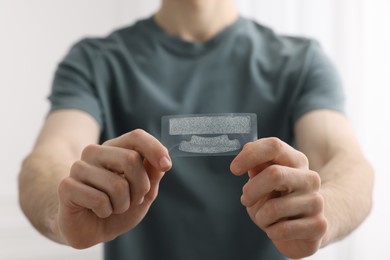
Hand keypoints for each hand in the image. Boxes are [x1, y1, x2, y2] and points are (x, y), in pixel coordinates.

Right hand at [54, 129, 171, 248]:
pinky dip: (105, 211)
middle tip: (133, 200)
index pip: (136, 136)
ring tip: (113, 207)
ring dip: (122, 204)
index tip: (166, 165)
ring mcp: (79, 167)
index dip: (155, 149)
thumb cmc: (117, 207)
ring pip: (117, 184)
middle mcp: (95, 153)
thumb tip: (163, 160)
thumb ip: (153, 174)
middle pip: (130, 159)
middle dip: (140, 187)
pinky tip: (98, 212)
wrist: (90, 229)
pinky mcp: (67, 186)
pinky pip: (99, 199)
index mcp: (115, 149)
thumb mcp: (143, 192)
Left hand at [230, 137, 327, 258]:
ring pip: (274, 208)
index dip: (250, 155)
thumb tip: (246, 151)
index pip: (274, 146)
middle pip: (274, 174)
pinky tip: (276, 230)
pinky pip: (282, 230)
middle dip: (251, 190)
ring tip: (265, 218)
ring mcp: (316, 202)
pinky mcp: (319, 226)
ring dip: (260, 217)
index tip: (234, 169)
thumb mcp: (264, 180)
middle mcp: (310, 178)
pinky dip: (271, 232)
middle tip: (245, 199)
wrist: (307, 228)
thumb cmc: (279, 200)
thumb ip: (257, 166)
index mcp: (296, 161)